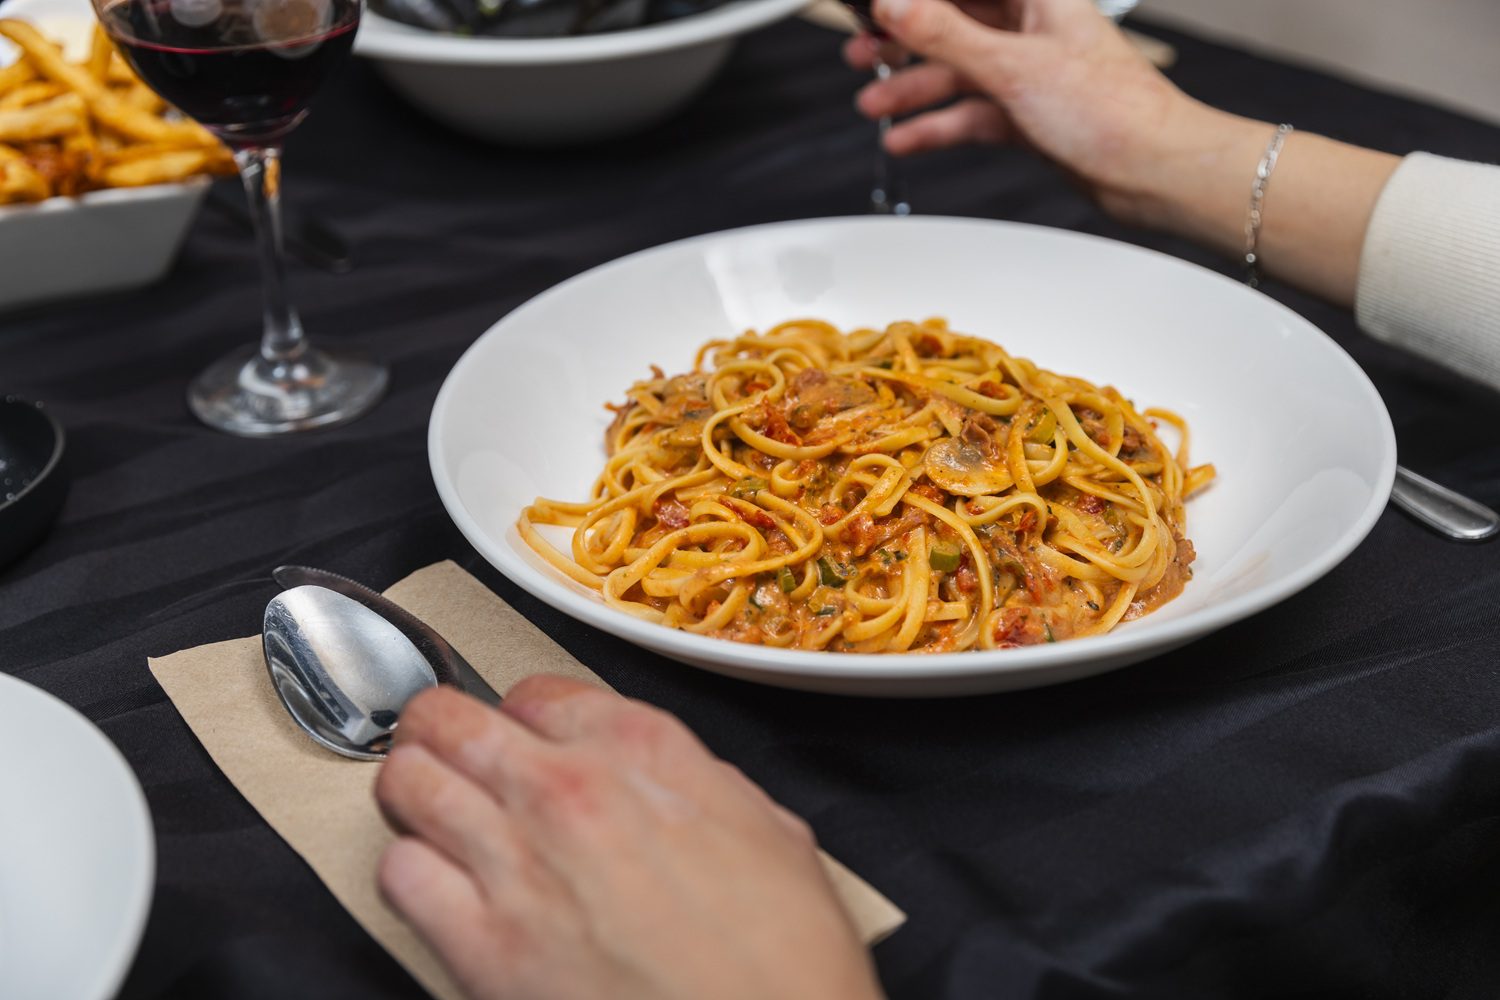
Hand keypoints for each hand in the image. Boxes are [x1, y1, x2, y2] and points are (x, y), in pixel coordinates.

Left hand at [374, 677, 882, 999]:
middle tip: (442, 751)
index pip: (537, 692)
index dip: (520, 715)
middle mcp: (570, 790)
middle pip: (452, 720)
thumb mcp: (772, 835)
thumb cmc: (782, 960)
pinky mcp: (480, 946)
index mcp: (645, 751)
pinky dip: (405, 873)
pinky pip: (398, 874)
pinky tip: (434, 887)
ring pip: (408, 783)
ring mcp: (517, 863)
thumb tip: (674, 784)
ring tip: (424, 809)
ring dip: (411, 792)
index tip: (519, 734)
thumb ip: (703, 787)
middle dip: (439, 733)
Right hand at [845, 0, 1229, 223]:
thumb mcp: (1013, 67)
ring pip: (958, 69)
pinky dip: (939, 125)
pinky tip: (907, 137)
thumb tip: (896, 4)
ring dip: (914, 85)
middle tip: (861, 46)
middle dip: (905, 36)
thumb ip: (946, 33)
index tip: (876, 5)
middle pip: (953, 20)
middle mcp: (1032, 27)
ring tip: (873, 98)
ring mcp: (1029, 71)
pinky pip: (971, 112)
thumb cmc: (1113, 111)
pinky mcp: (1029, 113)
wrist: (1153, 170)